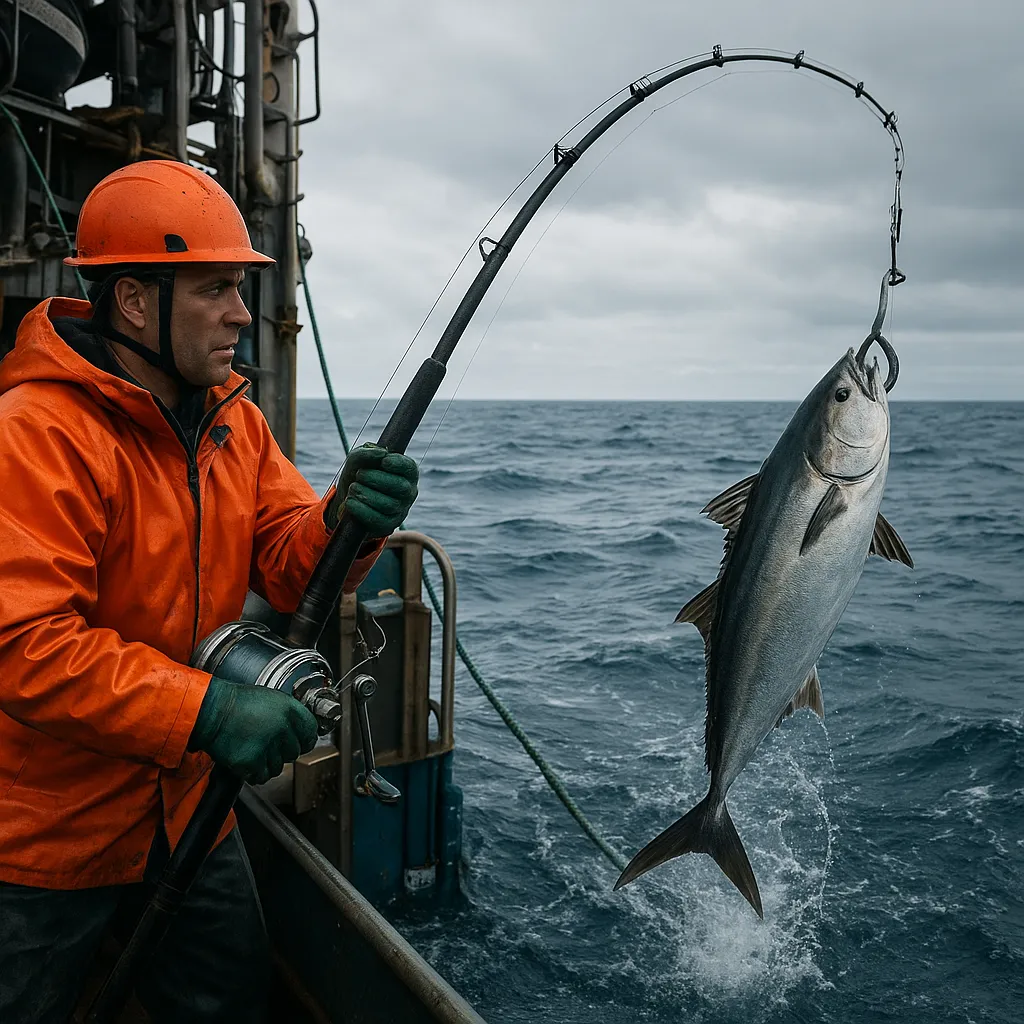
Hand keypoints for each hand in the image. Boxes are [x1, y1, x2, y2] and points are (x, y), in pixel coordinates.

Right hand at [188, 677, 318, 784]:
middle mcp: (282, 727)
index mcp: (290, 709)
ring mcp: (268, 746)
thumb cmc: (236, 703)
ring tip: (253, 749)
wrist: (211, 711)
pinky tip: (246, 759)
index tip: (300, 743)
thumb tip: (299, 730)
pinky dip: (253, 772)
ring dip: (266, 763)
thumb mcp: (270, 698)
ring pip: (278, 768)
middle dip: (282, 752)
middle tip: (266, 745)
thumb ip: (288, 715)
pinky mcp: (252, 761)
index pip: (311, 733)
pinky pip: (261, 776)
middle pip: (294, 753)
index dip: (305, 740)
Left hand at [326, 443, 418, 536]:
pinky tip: (350, 502)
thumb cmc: (360, 475)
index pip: (409, 468)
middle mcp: (408, 492)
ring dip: (366, 494)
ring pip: (388, 504)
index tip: (384, 461)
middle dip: (376, 479)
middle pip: (400, 487)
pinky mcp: (388, 525)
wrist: (348, 498)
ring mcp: (400, 510)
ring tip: (353, 488)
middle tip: (359, 475)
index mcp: (406, 473)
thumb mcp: (359, 459)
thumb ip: (368, 452)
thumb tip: (381, 454)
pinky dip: (361, 510)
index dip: (398, 464)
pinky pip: (378, 520)